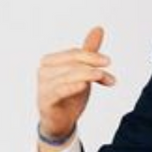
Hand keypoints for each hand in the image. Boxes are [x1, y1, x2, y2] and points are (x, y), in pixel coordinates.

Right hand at [37, 26, 114, 146]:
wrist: (61, 122)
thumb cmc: (69, 95)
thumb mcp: (82, 71)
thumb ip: (88, 51)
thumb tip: (99, 28)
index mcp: (51, 60)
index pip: (73, 54)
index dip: (92, 56)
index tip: (108, 62)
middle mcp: (44, 70)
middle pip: (72, 64)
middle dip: (93, 67)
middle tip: (109, 73)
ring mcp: (43, 86)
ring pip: (68, 76)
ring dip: (88, 76)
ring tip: (103, 78)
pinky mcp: (45, 101)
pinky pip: (59, 91)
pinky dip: (71, 87)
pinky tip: (84, 85)